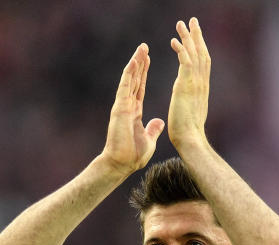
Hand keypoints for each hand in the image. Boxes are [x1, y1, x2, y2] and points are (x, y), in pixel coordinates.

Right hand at [100, 43, 165, 174]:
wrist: (121, 164)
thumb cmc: (132, 156)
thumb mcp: (148, 139)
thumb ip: (152, 129)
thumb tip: (159, 122)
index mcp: (134, 111)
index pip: (139, 87)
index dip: (143, 73)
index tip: (148, 59)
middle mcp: (127, 105)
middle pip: (133, 79)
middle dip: (139, 63)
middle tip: (144, 47)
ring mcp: (122, 106)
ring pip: (129, 79)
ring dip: (135, 63)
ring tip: (141, 48)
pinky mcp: (120, 108)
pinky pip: (125, 87)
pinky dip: (129, 74)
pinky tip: (134, 61)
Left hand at [167, 17, 210, 150]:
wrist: (190, 139)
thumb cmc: (188, 133)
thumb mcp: (190, 114)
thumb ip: (189, 104)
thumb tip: (187, 104)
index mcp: (201, 89)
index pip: (202, 63)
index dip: (199, 47)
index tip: (195, 36)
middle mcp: (201, 83)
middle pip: (201, 53)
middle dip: (197, 35)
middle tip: (192, 20)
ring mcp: (195, 83)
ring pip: (194, 54)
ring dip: (188, 37)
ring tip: (181, 23)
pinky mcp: (186, 85)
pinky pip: (185, 62)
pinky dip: (180, 49)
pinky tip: (173, 41)